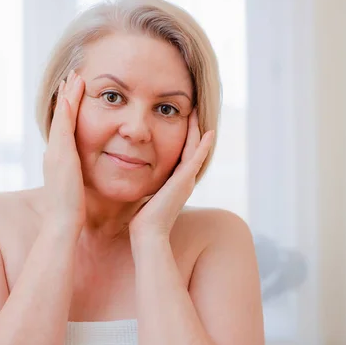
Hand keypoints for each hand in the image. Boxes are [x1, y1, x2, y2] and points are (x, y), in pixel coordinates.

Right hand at [42, 70, 85, 236]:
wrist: (62, 224)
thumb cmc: (72, 211)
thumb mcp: (77, 187)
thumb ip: (79, 177)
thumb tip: (85, 174)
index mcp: (59, 159)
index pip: (64, 128)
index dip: (68, 109)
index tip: (74, 92)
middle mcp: (54, 152)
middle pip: (60, 117)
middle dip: (66, 96)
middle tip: (72, 75)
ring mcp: (55, 153)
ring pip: (60, 117)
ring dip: (66, 96)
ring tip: (74, 77)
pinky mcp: (60, 156)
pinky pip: (63, 126)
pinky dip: (66, 109)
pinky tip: (71, 94)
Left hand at [129, 109, 214, 238]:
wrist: (148, 233)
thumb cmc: (143, 220)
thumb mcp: (146, 196)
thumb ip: (147, 187)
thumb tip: (136, 179)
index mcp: (176, 183)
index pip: (182, 155)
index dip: (184, 139)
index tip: (181, 123)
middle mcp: (184, 180)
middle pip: (192, 148)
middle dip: (192, 130)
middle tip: (192, 111)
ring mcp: (186, 180)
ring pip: (195, 149)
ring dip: (197, 131)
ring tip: (196, 113)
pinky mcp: (184, 180)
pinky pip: (196, 158)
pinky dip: (204, 145)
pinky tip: (209, 132)